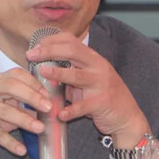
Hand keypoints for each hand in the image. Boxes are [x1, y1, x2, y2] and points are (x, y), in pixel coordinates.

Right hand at [0, 68, 51, 158]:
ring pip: (6, 112)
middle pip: (11, 87)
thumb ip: (22, 103)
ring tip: (40, 129)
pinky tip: (22, 150)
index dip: (34, 83)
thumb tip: (48, 107)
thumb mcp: (5, 104)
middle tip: (48, 108)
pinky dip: (11, 143)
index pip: (16, 75)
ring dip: (25, 121)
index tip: (47, 95)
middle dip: (32, 97)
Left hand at [25, 32, 148, 147]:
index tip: (35, 47)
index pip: (71, 41)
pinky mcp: (102, 103)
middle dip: (49, 51)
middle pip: (73, 51)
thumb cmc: (102, 97)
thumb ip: (69, 73)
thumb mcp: (87, 80)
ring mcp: (101, 84)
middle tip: (31, 55)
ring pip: (78, 76)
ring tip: (42, 72)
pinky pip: (84, 106)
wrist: (127, 117)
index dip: (51, 41)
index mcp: (93, 59)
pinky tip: (60, 114)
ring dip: (58, 73)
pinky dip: (71, 111)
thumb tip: (42, 69)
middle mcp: (98, 67)